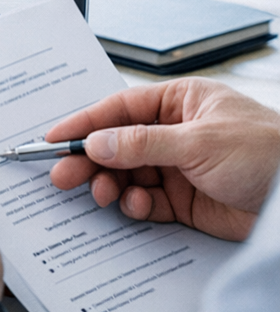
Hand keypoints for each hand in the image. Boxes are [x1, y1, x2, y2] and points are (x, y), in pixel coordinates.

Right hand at [46, 78, 279, 240]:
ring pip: (127, 175)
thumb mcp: (200, 142)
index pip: (120, 109)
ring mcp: (180, 168)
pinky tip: (138, 208)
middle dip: (90, 160)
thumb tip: (96, 142)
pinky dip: (135, 207)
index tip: (54, 138)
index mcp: (181, 102)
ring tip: (102, 195)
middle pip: (117, 144)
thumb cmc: (269, 153)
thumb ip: (143, 143)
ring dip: (110, 186)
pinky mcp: (186, 202)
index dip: (85, 123)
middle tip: (63, 176)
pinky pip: (146, 202)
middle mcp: (176, 133)